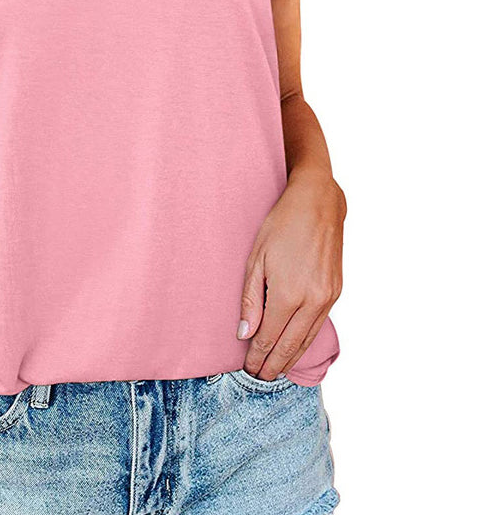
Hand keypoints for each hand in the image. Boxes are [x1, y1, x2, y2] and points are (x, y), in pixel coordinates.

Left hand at [238, 169, 344, 379]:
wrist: (318, 204)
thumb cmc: (281, 226)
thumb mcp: (256, 259)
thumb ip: (250, 300)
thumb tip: (245, 334)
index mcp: (289, 294)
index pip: (269, 337)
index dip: (257, 356)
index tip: (248, 369)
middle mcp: (312, 301)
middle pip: (289, 345)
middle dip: (273, 364)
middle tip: (258, 378)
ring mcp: (328, 298)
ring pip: (307, 339)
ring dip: (290, 358)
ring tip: (275, 370)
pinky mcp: (336, 292)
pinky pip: (318, 325)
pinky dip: (306, 341)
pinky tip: (295, 347)